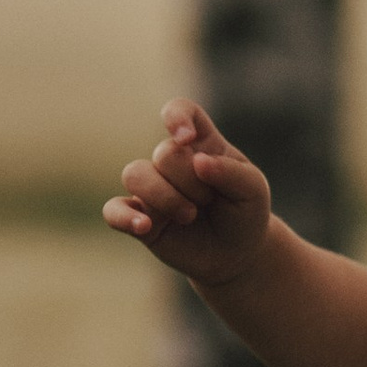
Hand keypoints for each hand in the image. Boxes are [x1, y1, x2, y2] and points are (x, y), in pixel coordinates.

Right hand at [103, 98, 272, 289]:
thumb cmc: (244, 213)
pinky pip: (112, 210)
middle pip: (165, 153)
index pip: (180, 111)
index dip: (177, 117)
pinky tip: (144, 226)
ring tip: (190, 216)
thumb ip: (232, 172)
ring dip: (165, 197)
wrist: (236, 254)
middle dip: (191, 181)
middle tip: (211, 201)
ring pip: (134, 174)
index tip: (186, 139)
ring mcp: (152, 188)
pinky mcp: (138, 217)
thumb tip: (198, 161)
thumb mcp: (253, 191)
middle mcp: (171, 161)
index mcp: (200, 143)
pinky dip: (123, 217)